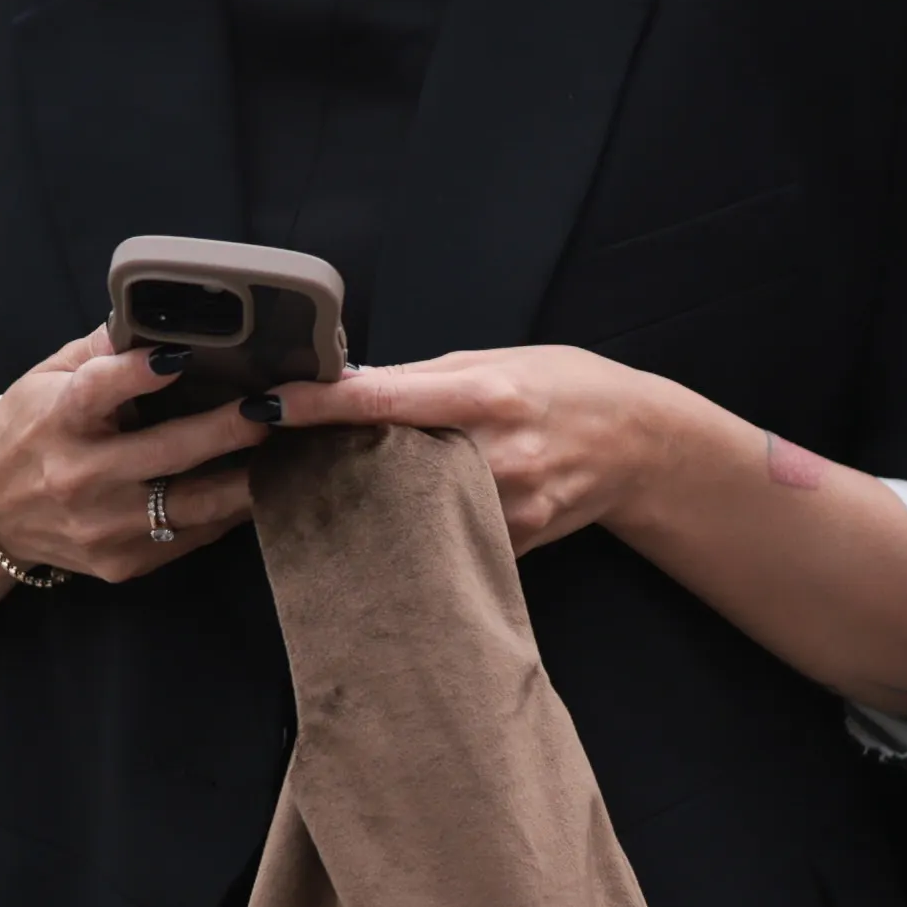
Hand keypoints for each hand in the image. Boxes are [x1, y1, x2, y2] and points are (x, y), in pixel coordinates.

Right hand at [0, 325, 258, 713]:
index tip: (180, 356)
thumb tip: (168, 313)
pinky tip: (264, 482)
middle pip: (170, 454)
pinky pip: (194, 536)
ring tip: (293, 446)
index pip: (98, 393)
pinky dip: (231, 508)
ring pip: (196, 505)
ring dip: (250, 475)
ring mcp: (105, 529)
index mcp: (58, 421)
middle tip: (281, 407)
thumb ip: (106, 349)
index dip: (139, 374)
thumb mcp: (48, 378)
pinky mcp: (125, 563)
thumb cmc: (25, 431)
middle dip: (232, 430)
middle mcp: (80, 478)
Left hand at [250, 344, 714, 553]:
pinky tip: (391, 522)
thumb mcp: (499, 360)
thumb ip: (425, 377)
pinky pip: (444, 541)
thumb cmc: (566, 389)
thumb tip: (351, 385)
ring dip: (364, 502)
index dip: (318, 404)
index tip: (266, 407)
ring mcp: (505, 509)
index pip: (383, 399)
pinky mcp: (511, 546)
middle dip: (329, 463)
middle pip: (385, 465)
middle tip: (275, 461)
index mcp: (486, 395)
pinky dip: (411, 531)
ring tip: (328, 491)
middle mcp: (495, 455)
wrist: (640, 444)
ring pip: (409, 511)